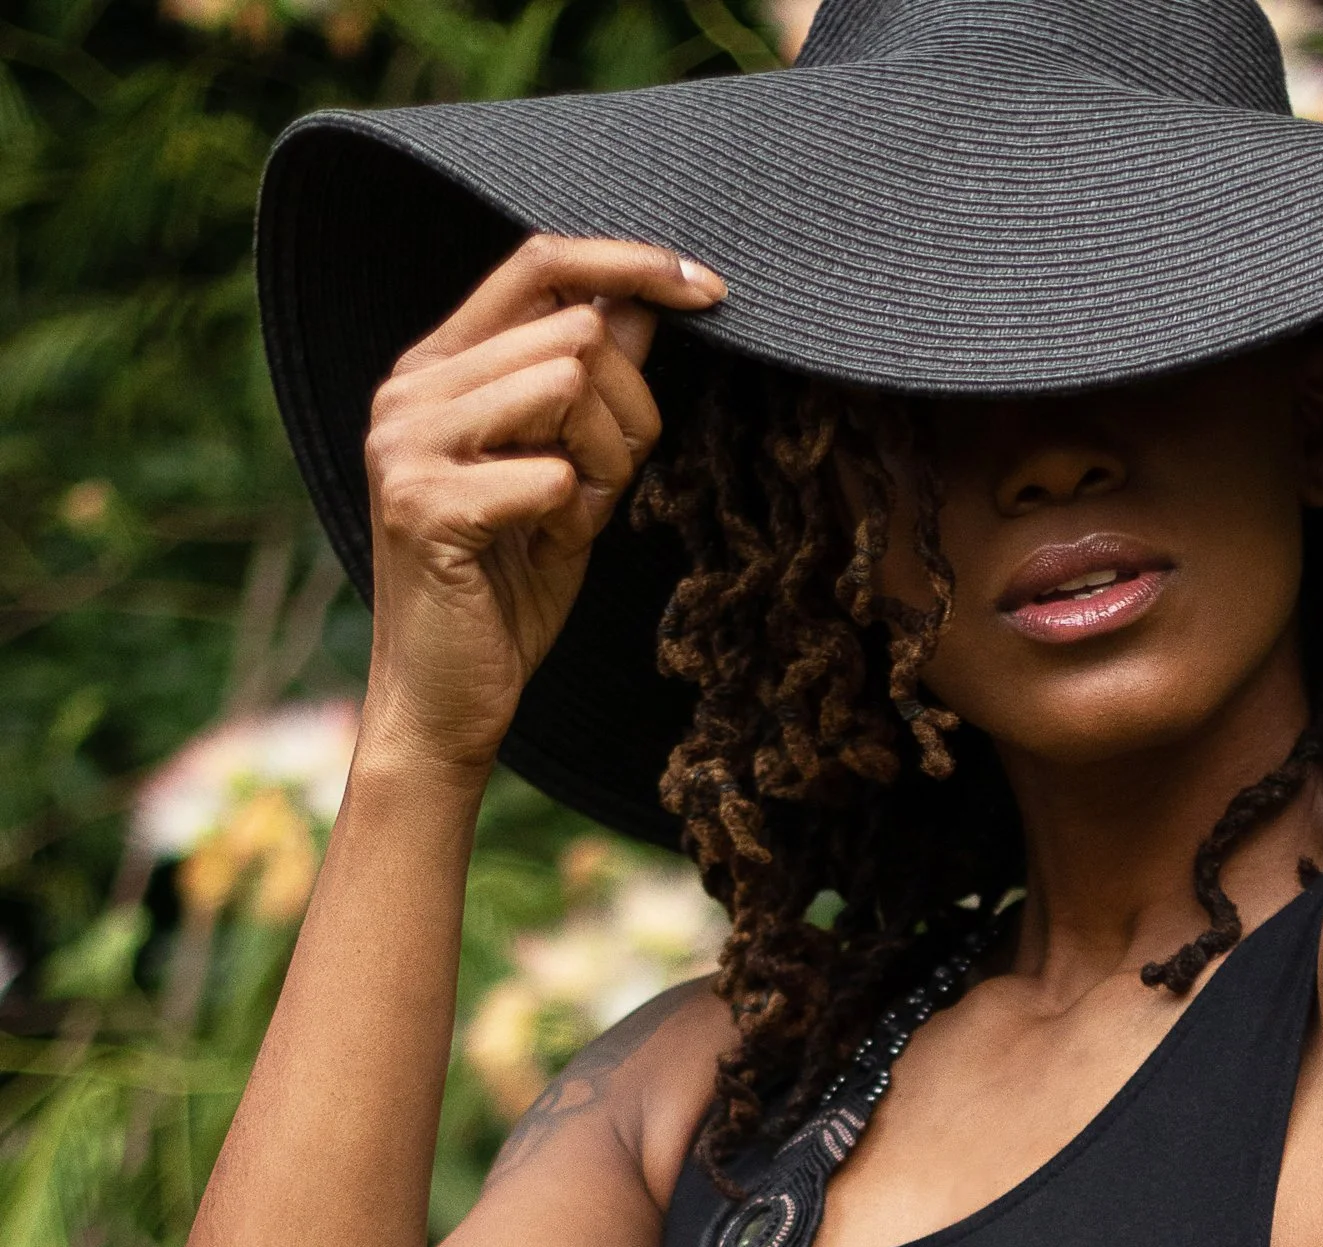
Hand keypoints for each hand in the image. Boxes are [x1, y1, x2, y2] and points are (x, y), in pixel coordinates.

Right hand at [359, 233, 723, 780]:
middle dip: (628, 415)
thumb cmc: (506, 591)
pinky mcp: (423, 506)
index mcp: (437, 367)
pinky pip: (552, 475)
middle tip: (606, 490)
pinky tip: (544, 550)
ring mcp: (406, 443)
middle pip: (577, 333)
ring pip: (568, 387)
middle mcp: (409, 389)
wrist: (445, 702)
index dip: (631, 263)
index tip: (710, 290)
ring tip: (569, 520)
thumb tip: (647, 301)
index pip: (539, 262)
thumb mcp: (566, 475)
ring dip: (604, 464)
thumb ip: (592, 391)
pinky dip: (574, 517)